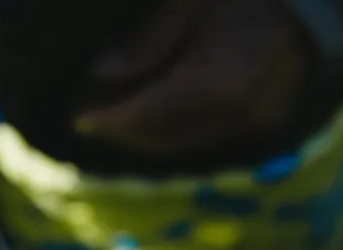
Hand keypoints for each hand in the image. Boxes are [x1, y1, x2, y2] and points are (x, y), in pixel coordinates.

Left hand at [73, 0, 309, 160]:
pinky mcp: (262, 125)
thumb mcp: (192, 1)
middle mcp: (235, 114)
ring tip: (119, 121)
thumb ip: (148, 44)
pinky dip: (177, 131)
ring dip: (148, 136)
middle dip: (125, 132)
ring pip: (184, 142)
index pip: (148, 115)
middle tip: (95, 121)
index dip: (110, 121)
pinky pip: (207, 137)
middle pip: (163, 137)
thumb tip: (103, 74)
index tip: (80, 120)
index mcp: (215, 82)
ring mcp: (252, 123)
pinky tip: (156, 119)